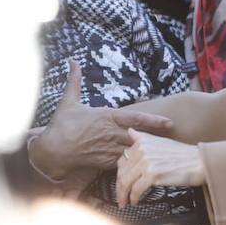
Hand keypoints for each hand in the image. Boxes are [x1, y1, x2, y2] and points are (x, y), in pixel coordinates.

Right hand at [28, 60, 174, 181]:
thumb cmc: (61, 125)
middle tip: (175, 137)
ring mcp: (109, 149)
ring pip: (134, 150)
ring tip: (166, 151)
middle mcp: (111, 133)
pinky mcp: (104, 162)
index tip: (169, 122)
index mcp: (107, 117)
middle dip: (158, 137)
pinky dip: (135, 162)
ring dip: (149, 150)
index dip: (154, 121)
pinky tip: (146, 163)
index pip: (136, 118)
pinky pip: (124, 162)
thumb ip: (74, 81)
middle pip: (141, 135)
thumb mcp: (69, 100)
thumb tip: (72, 61)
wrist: (50, 150)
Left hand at [115, 130, 206, 206]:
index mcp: (143, 142)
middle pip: (122, 172)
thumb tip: (130, 131)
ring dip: (123, 195)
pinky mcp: (152, 174)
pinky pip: (136, 190)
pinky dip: (133, 198)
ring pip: (125, 182)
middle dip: (119, 187)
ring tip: (125, 202)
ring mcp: (146, 162)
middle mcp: (142, 149)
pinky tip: (135, 202)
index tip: (122, 182)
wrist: (199, 162)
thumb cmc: (184, 155)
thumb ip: (144, 138)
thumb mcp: (162, 141)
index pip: (122, 160)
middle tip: (121, 197)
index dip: (121, 174)